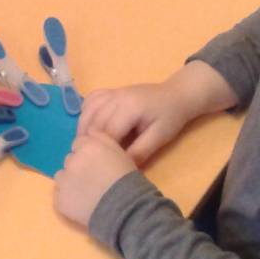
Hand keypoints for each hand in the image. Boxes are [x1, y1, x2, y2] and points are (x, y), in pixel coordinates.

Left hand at [53, 133, 137, 227]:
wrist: (125, 210)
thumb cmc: (127, 180)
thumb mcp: (120, 153)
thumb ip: (103, 138)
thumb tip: (89, 131)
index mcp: (87, 146)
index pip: (78, 143)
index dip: (87, 154)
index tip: (97, 164)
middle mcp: (71, 160)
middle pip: (70, 159)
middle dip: (78, 167)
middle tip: (93, 179)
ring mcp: (63, 181)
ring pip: (62, 176)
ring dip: (70, 182)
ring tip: (87, 193)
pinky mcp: (59, 200)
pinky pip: (59, 195)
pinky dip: (68, 198)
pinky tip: (82, 204)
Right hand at [79, 83, 194, 164]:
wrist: (175, 96)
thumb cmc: (170, 117)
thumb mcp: (160, 137)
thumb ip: (140, 151)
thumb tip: (121, 166)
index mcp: (130, 108)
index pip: (108, 132)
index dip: (103, 149)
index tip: (102, 164)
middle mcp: (117, 97)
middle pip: (94, 122)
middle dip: (90, 141)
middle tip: (89, 159)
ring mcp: (112, 92)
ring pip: (88, 111)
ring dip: (83, 128)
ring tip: (86, 146)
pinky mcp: (111, 91)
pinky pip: (91, 100)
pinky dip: (86, 113)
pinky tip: (89, 125)